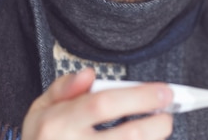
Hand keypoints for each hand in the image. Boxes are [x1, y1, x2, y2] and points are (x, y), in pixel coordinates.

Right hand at [22, 68, 173, 139]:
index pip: (103, 104)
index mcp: (58, 124)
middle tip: (168, 114)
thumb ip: (65, 88)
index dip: (139, 96)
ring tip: (157, 128)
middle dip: (157, 123)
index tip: (163, 91)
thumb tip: (89, 74)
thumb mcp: (40, 109)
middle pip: (129, 136)